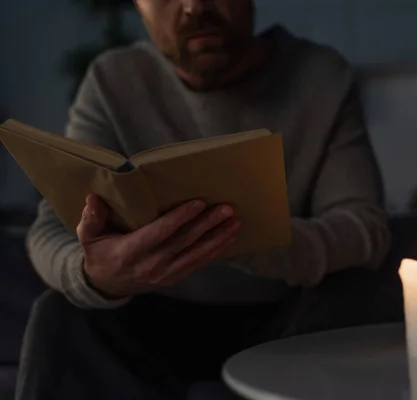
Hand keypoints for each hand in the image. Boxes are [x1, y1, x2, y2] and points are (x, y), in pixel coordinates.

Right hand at [77, 194, 240, 298]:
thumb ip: (91, 219)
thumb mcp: (89, 237)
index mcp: (130, 252)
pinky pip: (198, 263)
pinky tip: (229, 237)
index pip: (160, 233)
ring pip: (196, 254)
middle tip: (226, 208)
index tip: (198, 203)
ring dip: (218, 237)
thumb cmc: (100, 253)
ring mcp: (165, 274)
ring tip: (234, 222)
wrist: (106, 285)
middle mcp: (151, 265)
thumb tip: (93, 198)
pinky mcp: (175, 277)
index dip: (180, 218)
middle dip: (207, 224)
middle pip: (184, 242)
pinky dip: (216, 250)